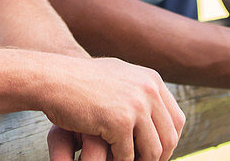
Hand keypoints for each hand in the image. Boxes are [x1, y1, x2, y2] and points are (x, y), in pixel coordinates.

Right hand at [40, 56, 183, 160]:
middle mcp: (149, 90)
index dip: (169, 141)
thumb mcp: (118, 76)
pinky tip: (108, 160)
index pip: (176, 119)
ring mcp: (136, 105)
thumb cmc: (80, 80)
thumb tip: (160, 109)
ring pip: (152, 150)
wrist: (53, 78)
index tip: (157, 153)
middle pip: (169, 137)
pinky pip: (128, 155)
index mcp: (152, 79)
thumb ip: (140, 89)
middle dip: (159, 157)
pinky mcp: (120, 121)